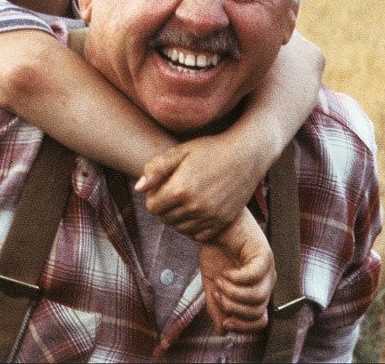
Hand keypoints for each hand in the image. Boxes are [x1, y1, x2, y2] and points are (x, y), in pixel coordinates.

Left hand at [135, 134, 265, 241]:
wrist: (245, 155)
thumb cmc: (210, 149)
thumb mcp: (180, 152)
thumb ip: (156, 169)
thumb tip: (138, 189)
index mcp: (180, 189)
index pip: (152, 207)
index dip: (154, 196)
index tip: (163, 185)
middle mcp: (195, 207)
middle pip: (165, 219)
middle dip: (165, 206)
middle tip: (175, 190)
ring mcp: (210, 217)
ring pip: (181, 229)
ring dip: (179, 217)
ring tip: (187, 198)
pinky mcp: (223, 222)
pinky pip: (199, 235)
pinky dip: (195, 226)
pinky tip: (199, 209)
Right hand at [198, 208, 274, 333]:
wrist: (212, 223)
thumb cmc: (215, 249)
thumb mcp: (213, 283)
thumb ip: (217, 306)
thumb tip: (223, 332)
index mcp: (257, 289)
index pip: (261, 321)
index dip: (244, 326)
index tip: (225, 321)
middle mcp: (267, 280)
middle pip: (257, 312)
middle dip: (232, 308)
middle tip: (216, 293)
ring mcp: (268, 267)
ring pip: (257, 298)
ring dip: (232, 294)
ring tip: (219, 281)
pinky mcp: (264, 253)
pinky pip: (254, 277)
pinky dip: (236, 279)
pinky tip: (227, 271)